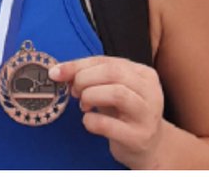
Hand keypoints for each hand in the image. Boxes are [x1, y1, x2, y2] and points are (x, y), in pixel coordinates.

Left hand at [50, 55, 165, 168]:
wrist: (149, 148)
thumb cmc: (125, 114)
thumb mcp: (111, 89)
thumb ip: (90, 76)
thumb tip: (58, 71)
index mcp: (144, 74)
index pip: (106, 61)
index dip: (78, 65)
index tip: (57, 72)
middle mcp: (150, 92)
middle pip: (112, 73)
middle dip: (85, 79)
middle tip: (74, 91)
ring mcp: (147, 115)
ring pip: (117, 93)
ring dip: (90, 96)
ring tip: (83, 105)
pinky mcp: (139, 138)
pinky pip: (109, 125)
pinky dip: (91, 120)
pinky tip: (89, 121)